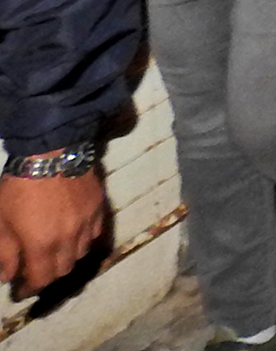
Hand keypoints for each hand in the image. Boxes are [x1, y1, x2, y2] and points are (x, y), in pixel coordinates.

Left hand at [0, 169, 106, 297]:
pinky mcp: (98, 207)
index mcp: (43, 244)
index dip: (29, 289)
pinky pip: (94, 233)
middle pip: (63, 269)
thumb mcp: (1, 221)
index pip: (41, 279)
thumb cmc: (19, 188)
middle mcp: (69, 239)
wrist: (51, 152)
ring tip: (54, 252)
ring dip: (66, 258)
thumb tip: (8, 275)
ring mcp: (87, 222)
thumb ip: (5, 252)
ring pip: (81, 253)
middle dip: (47, 275)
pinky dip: (83, 240)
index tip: (20, 291)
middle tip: (35, 270)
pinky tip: (73, 234)